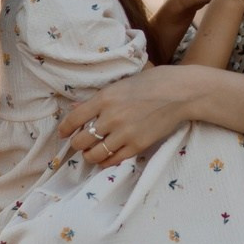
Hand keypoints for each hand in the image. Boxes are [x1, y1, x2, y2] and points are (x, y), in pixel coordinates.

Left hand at [59, 66, 203, 168]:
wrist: (181, 92)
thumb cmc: (153, 82)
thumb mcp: (122, 83)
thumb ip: (99, 98)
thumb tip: (76, 106)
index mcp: (105, 98)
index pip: (74, 118)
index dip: (65, 129)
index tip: (63, 134)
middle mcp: (111, 117)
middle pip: (81, 140)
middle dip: (77, 144)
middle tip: (80, 144)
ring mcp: (124, 133)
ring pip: (94, 154)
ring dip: (89, 156)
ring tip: (91, 153)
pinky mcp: (137, 145)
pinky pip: (114, 159)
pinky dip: (106, 161)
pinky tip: (105, 158)